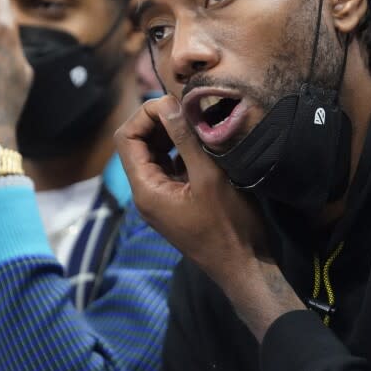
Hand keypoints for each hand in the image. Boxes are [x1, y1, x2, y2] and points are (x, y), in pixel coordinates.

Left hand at [115, 96, 304, 340]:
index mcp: (145, 189)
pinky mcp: (176, 202)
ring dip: (171, 134)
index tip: (176, 104)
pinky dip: (181, 149)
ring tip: (198, 121)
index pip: (126, 138)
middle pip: (137, 144)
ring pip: (154, 154)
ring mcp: (160, 199)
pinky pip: (169, 167)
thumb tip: (168, 104)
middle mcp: (145, 194)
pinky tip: (203, 141)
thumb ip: (186, 139)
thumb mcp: (209, 177)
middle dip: (158, 121)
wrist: (244, 267)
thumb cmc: (229, 225)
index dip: (146, 115)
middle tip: (190, 109)